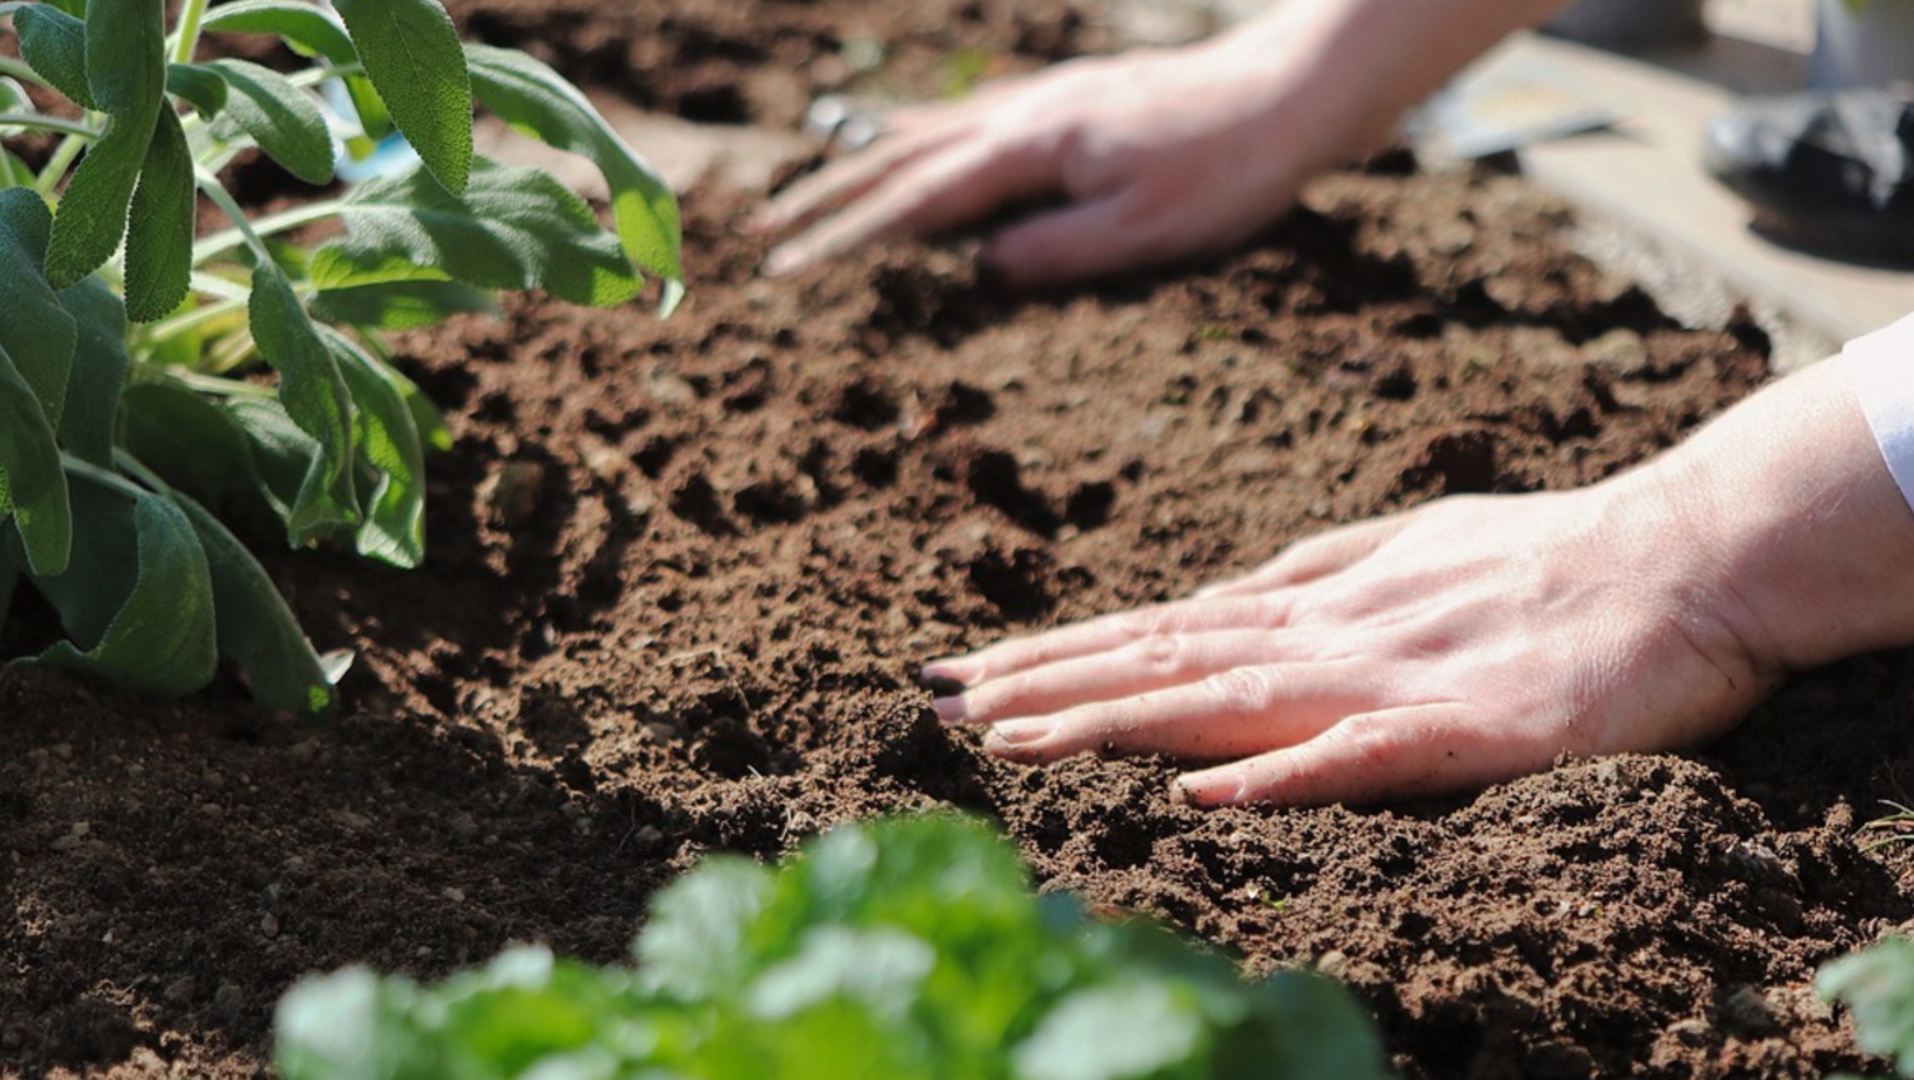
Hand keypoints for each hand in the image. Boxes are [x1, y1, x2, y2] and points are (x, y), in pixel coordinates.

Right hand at [749, 36, 1364, 285]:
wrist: (1293, 90)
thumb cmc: (1229, 168)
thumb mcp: (1147, 231)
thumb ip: (1057, 251)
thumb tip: (982, 271)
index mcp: (1033, 148)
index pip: (916, 201)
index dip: (847, 237)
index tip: (788, 266)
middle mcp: (1025, 114)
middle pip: (901, 158)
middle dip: (827, 197)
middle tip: (762, 229)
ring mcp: (1044, 100)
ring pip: (929, 131)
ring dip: (862, 163)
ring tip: (809, 188)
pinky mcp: (1070, 99)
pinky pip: (969, 116)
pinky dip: (920, 133)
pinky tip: (909, 138)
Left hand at [922, 483, 1782, 807]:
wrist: (1688, 558)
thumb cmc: (1549, 557)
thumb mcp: (1405, 553)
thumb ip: (1312, 576)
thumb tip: (1220, 595)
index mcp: (1315, 606)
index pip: (1158, 632)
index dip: (1056, 653)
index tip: (962, 672)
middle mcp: (1329, 635)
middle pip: (1163, 660)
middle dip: (1043, 682)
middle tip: (935, 700)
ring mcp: (1394, 679)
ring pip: (1228, 699)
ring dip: (1114, 717)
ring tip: (1011, 737)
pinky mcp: (1472, 729)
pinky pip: (1364, 754)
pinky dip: (1281, 773)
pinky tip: (1202, 792)